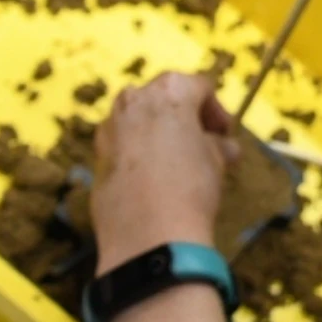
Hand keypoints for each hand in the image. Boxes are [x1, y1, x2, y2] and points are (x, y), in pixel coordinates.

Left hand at [91, 73, 239, 274]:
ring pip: (139, 120)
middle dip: (185, 119)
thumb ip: (217, 145)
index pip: (200, 87)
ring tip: (178, 163)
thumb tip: (223, 147)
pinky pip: (123, 145)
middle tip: (203, 145)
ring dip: (159, 134)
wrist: (148, 234)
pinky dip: (139, 154)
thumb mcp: (216, 161)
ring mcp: (110, 127)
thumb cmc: (191, 186)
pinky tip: (154, 180)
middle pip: (164, 98)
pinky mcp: (96, 156)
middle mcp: (134, 99)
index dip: (217, 112)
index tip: (225, 135)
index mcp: (170, 91)